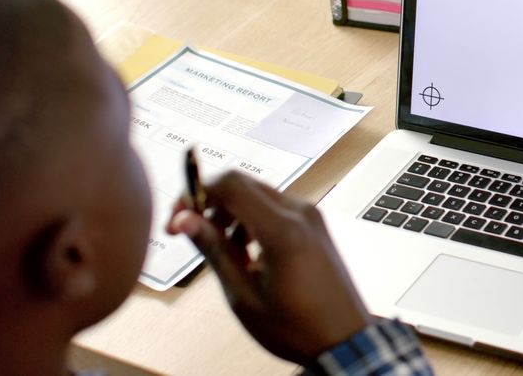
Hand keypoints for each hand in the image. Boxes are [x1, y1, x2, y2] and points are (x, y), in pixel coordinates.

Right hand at [166, 171, 370, 363]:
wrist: (344, 338)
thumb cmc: (299, 327)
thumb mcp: (243, 296)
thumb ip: (214, 252)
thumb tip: (184, 221)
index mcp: (283, 230)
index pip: (231, 184)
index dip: (196, 194)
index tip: (178, 217)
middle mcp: (301, 213)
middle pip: (243, 184)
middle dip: (210, 204)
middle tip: (189, 232)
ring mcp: (311, 216)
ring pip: (257, 195)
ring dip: (231, 214)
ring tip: (224, 254)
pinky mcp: (314, 223)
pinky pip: (275, 207)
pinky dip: (252, 220)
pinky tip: (246, 253)